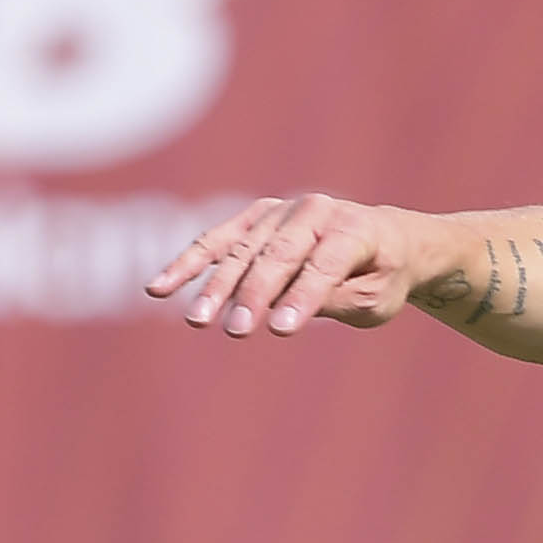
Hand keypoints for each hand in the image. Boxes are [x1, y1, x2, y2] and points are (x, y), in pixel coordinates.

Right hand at [152, 195, 435, 335]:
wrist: (383, 238)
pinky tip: (158, 288)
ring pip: (243, 249)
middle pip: (279, 255)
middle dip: (255, 294)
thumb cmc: (381, 275)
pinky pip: (217, 241)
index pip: (324, 263)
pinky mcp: (255, 219)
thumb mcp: (375, 299)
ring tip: (196, 320)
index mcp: (355, 227)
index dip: (303, 297)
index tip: (281, 330)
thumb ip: (334, 299)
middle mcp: (315, 210)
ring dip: (216, 286)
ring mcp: (281, 211)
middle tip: (237, 331)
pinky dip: (189, 264)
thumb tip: (285, 307)